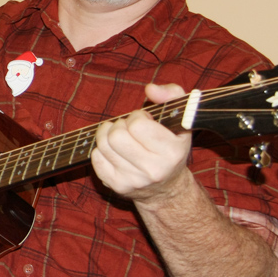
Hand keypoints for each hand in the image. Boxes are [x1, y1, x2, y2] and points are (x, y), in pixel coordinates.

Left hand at [91, 83, 192, 202]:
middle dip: (120, 125)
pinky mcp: (117, 186)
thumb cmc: (171, 145)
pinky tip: (115, 151)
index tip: (144, 120)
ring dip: (108, 134)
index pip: (137, 125)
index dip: (137, 117)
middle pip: (116, 136)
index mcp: (172, 152)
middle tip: (129, 128)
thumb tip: (150, 89)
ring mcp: (134, 180)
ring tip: (120, 135)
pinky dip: (102, 150)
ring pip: (103, 145)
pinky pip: (96, 159)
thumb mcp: (181, 118)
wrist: (167, 188)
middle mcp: (153, 170)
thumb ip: (172, 94)